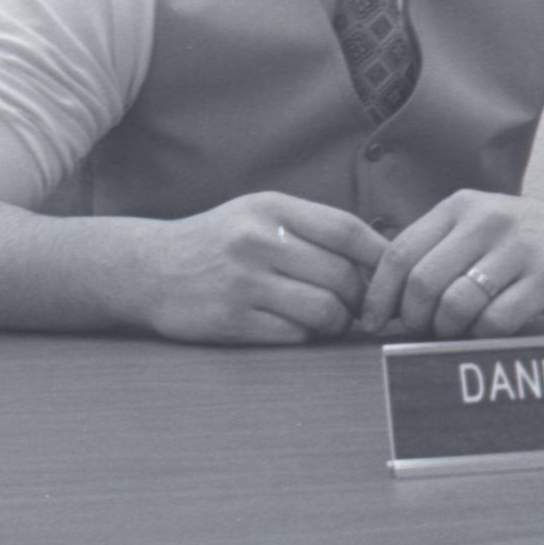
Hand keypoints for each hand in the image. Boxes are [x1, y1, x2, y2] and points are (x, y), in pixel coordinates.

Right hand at [137, 193, 388, 345]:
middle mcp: (259, 240)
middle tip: (358, 306)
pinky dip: (305, 336)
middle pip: (342, 276)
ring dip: (337, 322)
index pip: (347, 230)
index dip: (379, 256)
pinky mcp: (232, 320)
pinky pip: (294, 336)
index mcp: (272, 208)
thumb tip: (379, 256)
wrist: (150, 268)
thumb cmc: (220, 241)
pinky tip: (296, 328)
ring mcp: (244, 282)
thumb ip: (312, 228)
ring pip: (324, 310)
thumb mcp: (261, 214)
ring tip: (330, 319)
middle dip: (360, 298)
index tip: (393, 274)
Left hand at [360, 191, 543, 340]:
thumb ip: (435, 251)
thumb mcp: (477, 226)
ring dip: (448, 329)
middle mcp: (486, 221)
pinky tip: (486, 330)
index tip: (374, 321)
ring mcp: (518, 248)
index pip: (399, 252)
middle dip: (414, 317)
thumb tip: (384, 298)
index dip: (380, 294)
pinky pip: (496, 319)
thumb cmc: (522, 240)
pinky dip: (482, 334)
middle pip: (423, 282)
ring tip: (455, 332)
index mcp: (460, 207)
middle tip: (420, 331)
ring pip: (457, 304)